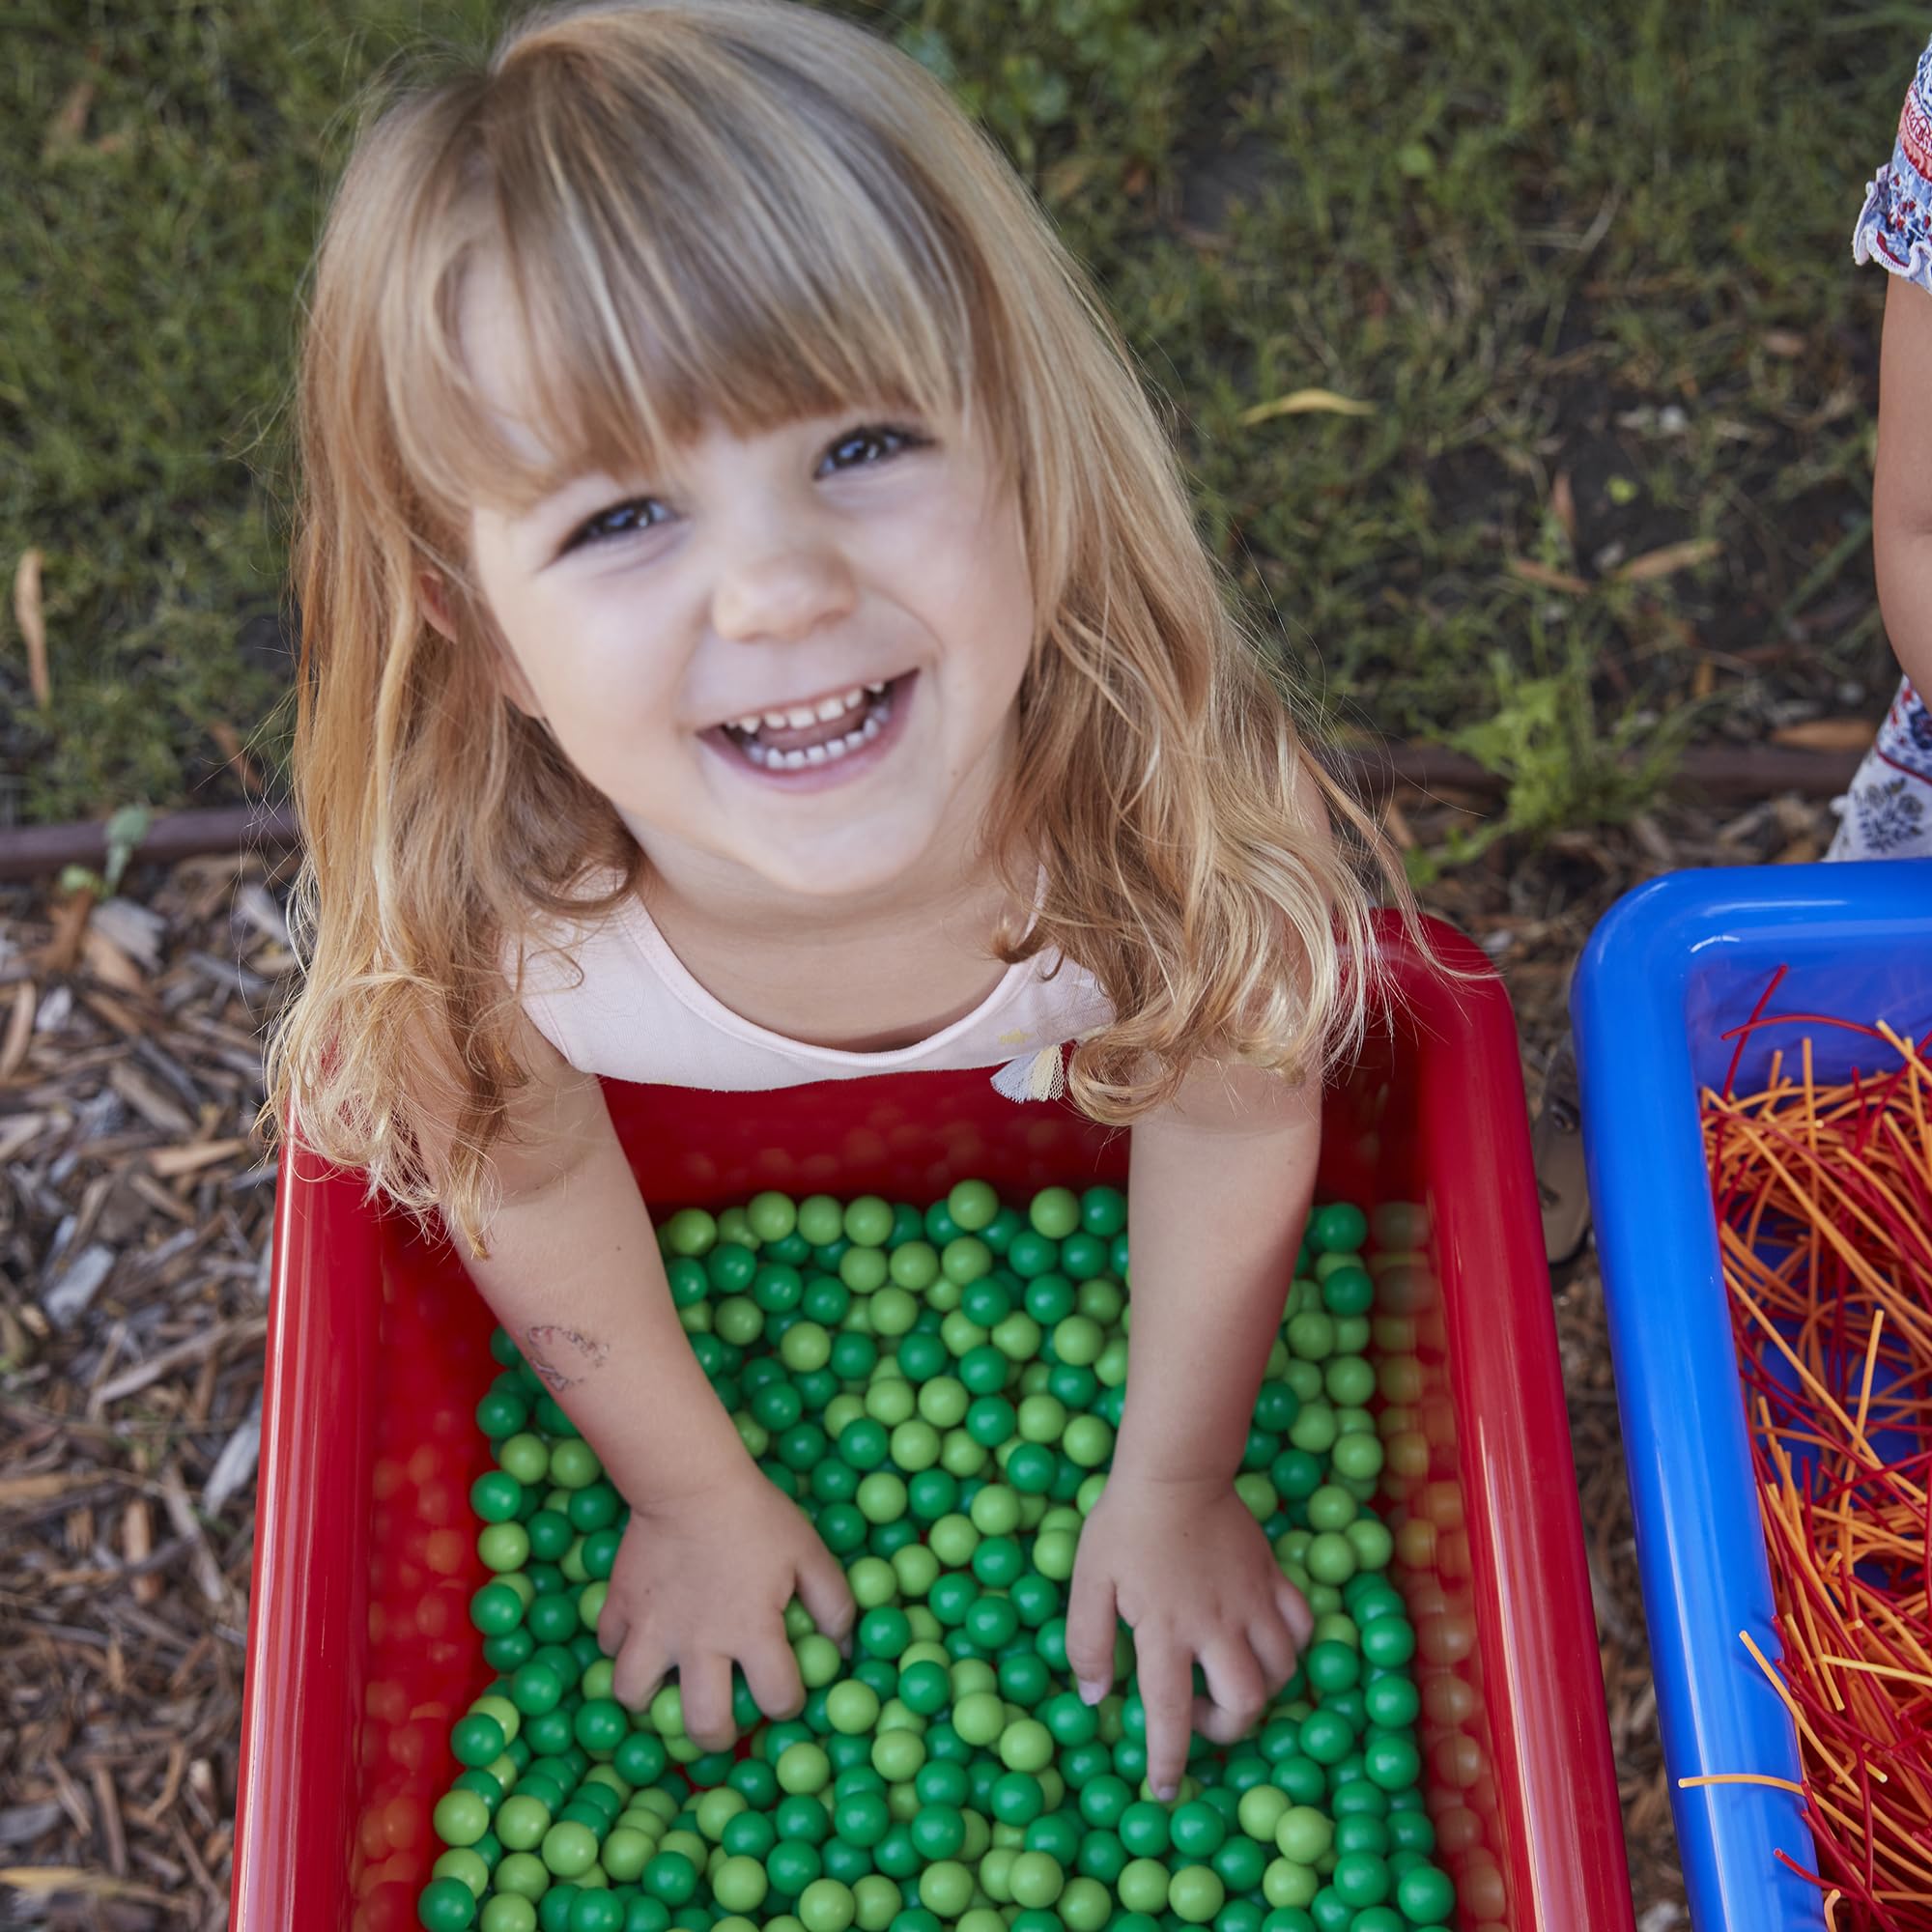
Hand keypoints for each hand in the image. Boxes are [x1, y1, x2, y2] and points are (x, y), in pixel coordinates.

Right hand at [596, 1464, 853, 1750]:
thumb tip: (846, 1648)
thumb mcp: (810, 1552)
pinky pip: (609, 1645)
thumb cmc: (756, 1515)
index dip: (788, 1702)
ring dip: (650, 1698)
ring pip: (634, 1695)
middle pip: (704, 1725)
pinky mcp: (619, 1606)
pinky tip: (642, 1634)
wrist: (690, 1479)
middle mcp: (700, 1643)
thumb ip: (835, 1604)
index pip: (778, 1698)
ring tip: (667, 1685)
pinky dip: (622, 1647)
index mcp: (752, 1632)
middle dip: (717, 1736)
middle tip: (721, 1720)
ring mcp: (652, 1628)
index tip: (784, 1691)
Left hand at [1064, 1473, 1312, 1799]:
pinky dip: (1290, 1646)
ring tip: (1227, 1677)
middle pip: (1244, 1705)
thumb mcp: (1088, 1581)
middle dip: (1224, 1729)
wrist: (1175, 1470)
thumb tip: (1094, 1697)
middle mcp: (1216, 1625)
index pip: (1170, 1714)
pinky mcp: (1272, 1577)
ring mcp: (1251, 1601)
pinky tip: (1264, 1641)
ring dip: (1258, 1690)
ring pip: (1280, 1671)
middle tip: (1199, 1715)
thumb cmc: (1124, 1525)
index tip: (1166, 1790)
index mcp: (1164, 1630)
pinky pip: (1300, 1627)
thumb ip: (1087, 1642)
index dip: (1167, 1760)